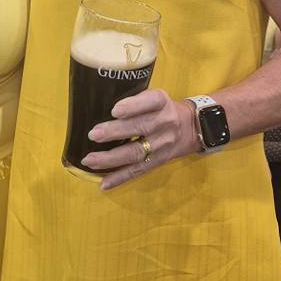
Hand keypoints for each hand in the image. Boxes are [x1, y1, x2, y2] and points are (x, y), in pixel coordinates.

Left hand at [81, 90, 197, 189]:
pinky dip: (119, 177)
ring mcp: (163, 144)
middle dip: (115, 132)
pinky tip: (103, 183)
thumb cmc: (161, 108)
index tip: (115, 110)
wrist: (190, 127)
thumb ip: (134, 100)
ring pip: (137, 152)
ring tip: (90, 160)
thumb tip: (96, 107)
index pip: (151, 101)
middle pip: (141, 127)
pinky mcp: (159, 161)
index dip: (133, 106)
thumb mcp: (154, 97)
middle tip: (93, 134)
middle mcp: (165, 122)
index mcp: (161, 102)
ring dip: (111, 159)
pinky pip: (138, 170)